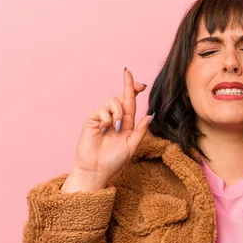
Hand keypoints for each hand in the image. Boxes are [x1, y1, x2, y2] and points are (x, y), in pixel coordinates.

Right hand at [63, 68, 152, 190]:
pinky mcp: (93, 120)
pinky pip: (102, 110)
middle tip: (128, 73)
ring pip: (112, 101)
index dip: (135, 91)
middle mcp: (115, 119)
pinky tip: (104, 129)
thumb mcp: (131, 146)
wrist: (96, 169)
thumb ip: (140, 131)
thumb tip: (150, 115)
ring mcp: (103, 118)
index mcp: (127, 124)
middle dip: (127, 84)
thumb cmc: (114, 161)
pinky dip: (107, 119)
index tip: (141, 83)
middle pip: (122, 97)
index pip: (131, 104)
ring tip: (115, 128)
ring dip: (117, 112)